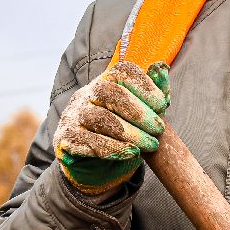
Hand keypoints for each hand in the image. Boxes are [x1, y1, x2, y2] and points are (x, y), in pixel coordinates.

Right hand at [55, 60, 170, 193]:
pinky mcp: (67, 138)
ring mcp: (73, 115)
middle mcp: (86, 94)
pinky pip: (89, 141)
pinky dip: (114, 148)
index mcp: (104, 82)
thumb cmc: (123, 130)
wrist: (93, 162)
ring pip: (99, 117)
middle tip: (159, 128)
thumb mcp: (141, 111)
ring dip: (130, 132)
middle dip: (138, 111)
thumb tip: (161, 67)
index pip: (121, 72)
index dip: (144, 85)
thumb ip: (154, 91)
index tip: (163, 105)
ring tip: (151, 144)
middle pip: (108, 92)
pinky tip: (132, 153)